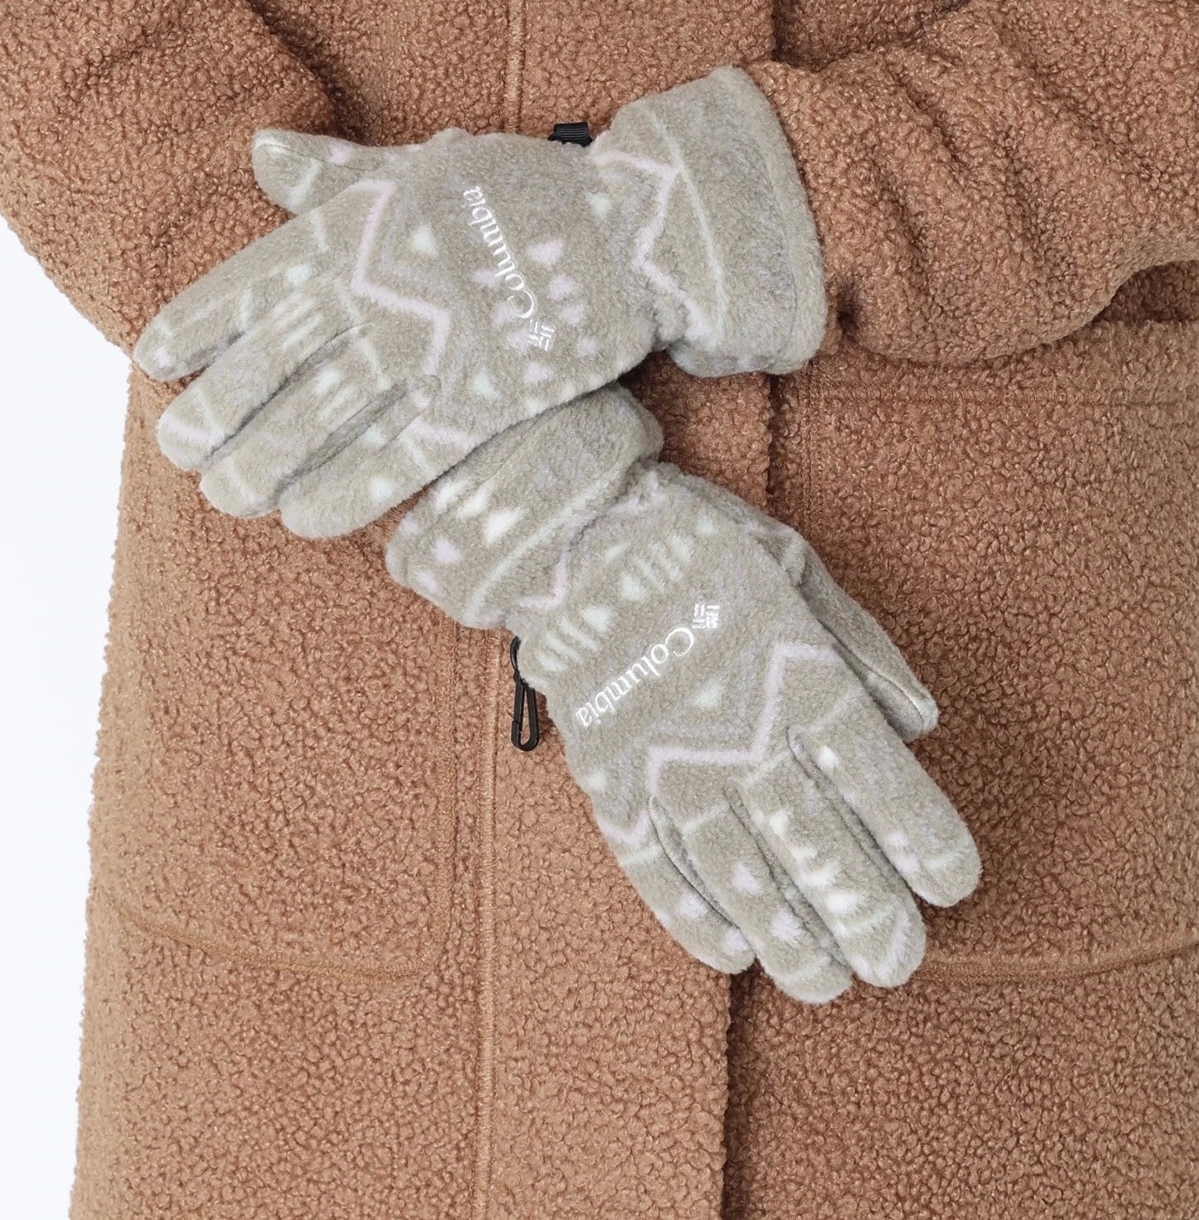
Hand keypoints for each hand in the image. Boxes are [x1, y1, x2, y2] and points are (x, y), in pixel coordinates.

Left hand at [133, 68, 824, 533]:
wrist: (626, 235)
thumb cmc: (521, 195)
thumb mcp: (420, 166)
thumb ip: (335, 174)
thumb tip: (260, 154)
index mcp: (352, 229)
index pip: (246, 287)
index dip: (192, 330)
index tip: (155, 365)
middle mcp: (373, 292)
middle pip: (267, 370)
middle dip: (215, 417)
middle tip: (179, 453)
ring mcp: (422, 353)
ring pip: (315, 424)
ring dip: (260, 467)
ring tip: (227, 495)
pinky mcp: (473, 407)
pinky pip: (390, 464)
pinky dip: (341, 496)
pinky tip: (304, 520)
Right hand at [387, 388, 979, 1001]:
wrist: (570, 538)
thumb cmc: (696, 543)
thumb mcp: (797, 567)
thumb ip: (863, 649)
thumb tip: (919, 724)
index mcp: (801, 679)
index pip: (880, 786)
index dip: (923, 845)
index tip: (952, 884)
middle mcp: (743, 740)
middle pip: (819, 851)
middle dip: (867, 915)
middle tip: (897, 960)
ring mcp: (671, 770)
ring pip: (743, 879)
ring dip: (790, 938)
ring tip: (826, 984)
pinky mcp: (613, 784)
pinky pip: (658, 870)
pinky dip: (694, 917)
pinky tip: (731, 951)